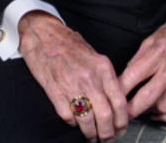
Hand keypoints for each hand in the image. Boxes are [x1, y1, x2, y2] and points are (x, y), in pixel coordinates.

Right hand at [17, 10, 130, 139]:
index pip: (120, 102)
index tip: (121, 129)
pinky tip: (74, 123)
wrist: (43, 34)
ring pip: (86, 120)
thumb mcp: (95, 57)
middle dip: (107, 133)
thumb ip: (106, 78)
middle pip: (105, 115)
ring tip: (91, 137)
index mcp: (103, 68)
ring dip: (90, 133)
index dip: (122, 121)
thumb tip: (116, 102)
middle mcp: (90, 77)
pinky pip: (67, 116)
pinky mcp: (54, 90)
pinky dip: (72, 124)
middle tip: (107, 139)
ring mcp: (71, 85)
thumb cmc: (69, 44)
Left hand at [118, 0, 165, 121]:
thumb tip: (125, 76)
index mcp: (160, 51)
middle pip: (147, 97)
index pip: (133, 76)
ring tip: (139, 111)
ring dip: (148, 113)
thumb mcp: (154, 36)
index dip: (119, 90)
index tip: (111, 95)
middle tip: (121, 113)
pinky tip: (157, 113)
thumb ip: (139, 58)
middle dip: (130, 109)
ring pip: (163, 107)